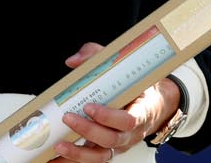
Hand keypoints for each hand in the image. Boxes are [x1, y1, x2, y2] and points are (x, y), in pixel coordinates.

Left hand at [51, 43, 180, 160]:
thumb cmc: (137, 87)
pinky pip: (92, 159)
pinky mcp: (107, 150)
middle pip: (111, 140)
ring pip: (101, 156)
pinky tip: (58, 156)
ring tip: (59, 145)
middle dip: (88, 131)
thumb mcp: (124, 68)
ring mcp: (119, 145)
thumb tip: (73, 61)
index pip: (128, 120)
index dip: (108, 117)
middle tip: (68, 118)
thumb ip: (98, 57)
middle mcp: (130, 133)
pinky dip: (75, 159)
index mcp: (140, 113)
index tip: (89, 107)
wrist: (152, 105)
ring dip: (79, 153)